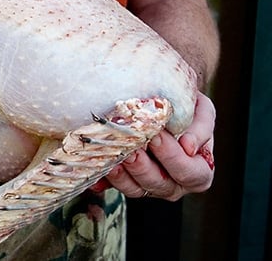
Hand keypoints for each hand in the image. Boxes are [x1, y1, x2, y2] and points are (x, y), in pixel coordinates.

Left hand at [96, 92, 215, 199]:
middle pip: (159, 184)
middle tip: (132, 148)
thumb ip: (201, 127)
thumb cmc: (186, 109)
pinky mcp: (127, 183)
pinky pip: (113, 186)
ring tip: (113, 156)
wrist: (163, 107)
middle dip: (143, 166)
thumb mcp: (201, 111)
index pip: (190, 173)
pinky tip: (95, 170)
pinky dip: (103, 179)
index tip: (157, 135)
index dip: (173, 156)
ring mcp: (149, 186)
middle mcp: (174, 184)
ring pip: (135, 189)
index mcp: (199, 172)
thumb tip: (188, 147)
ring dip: (122, 174)